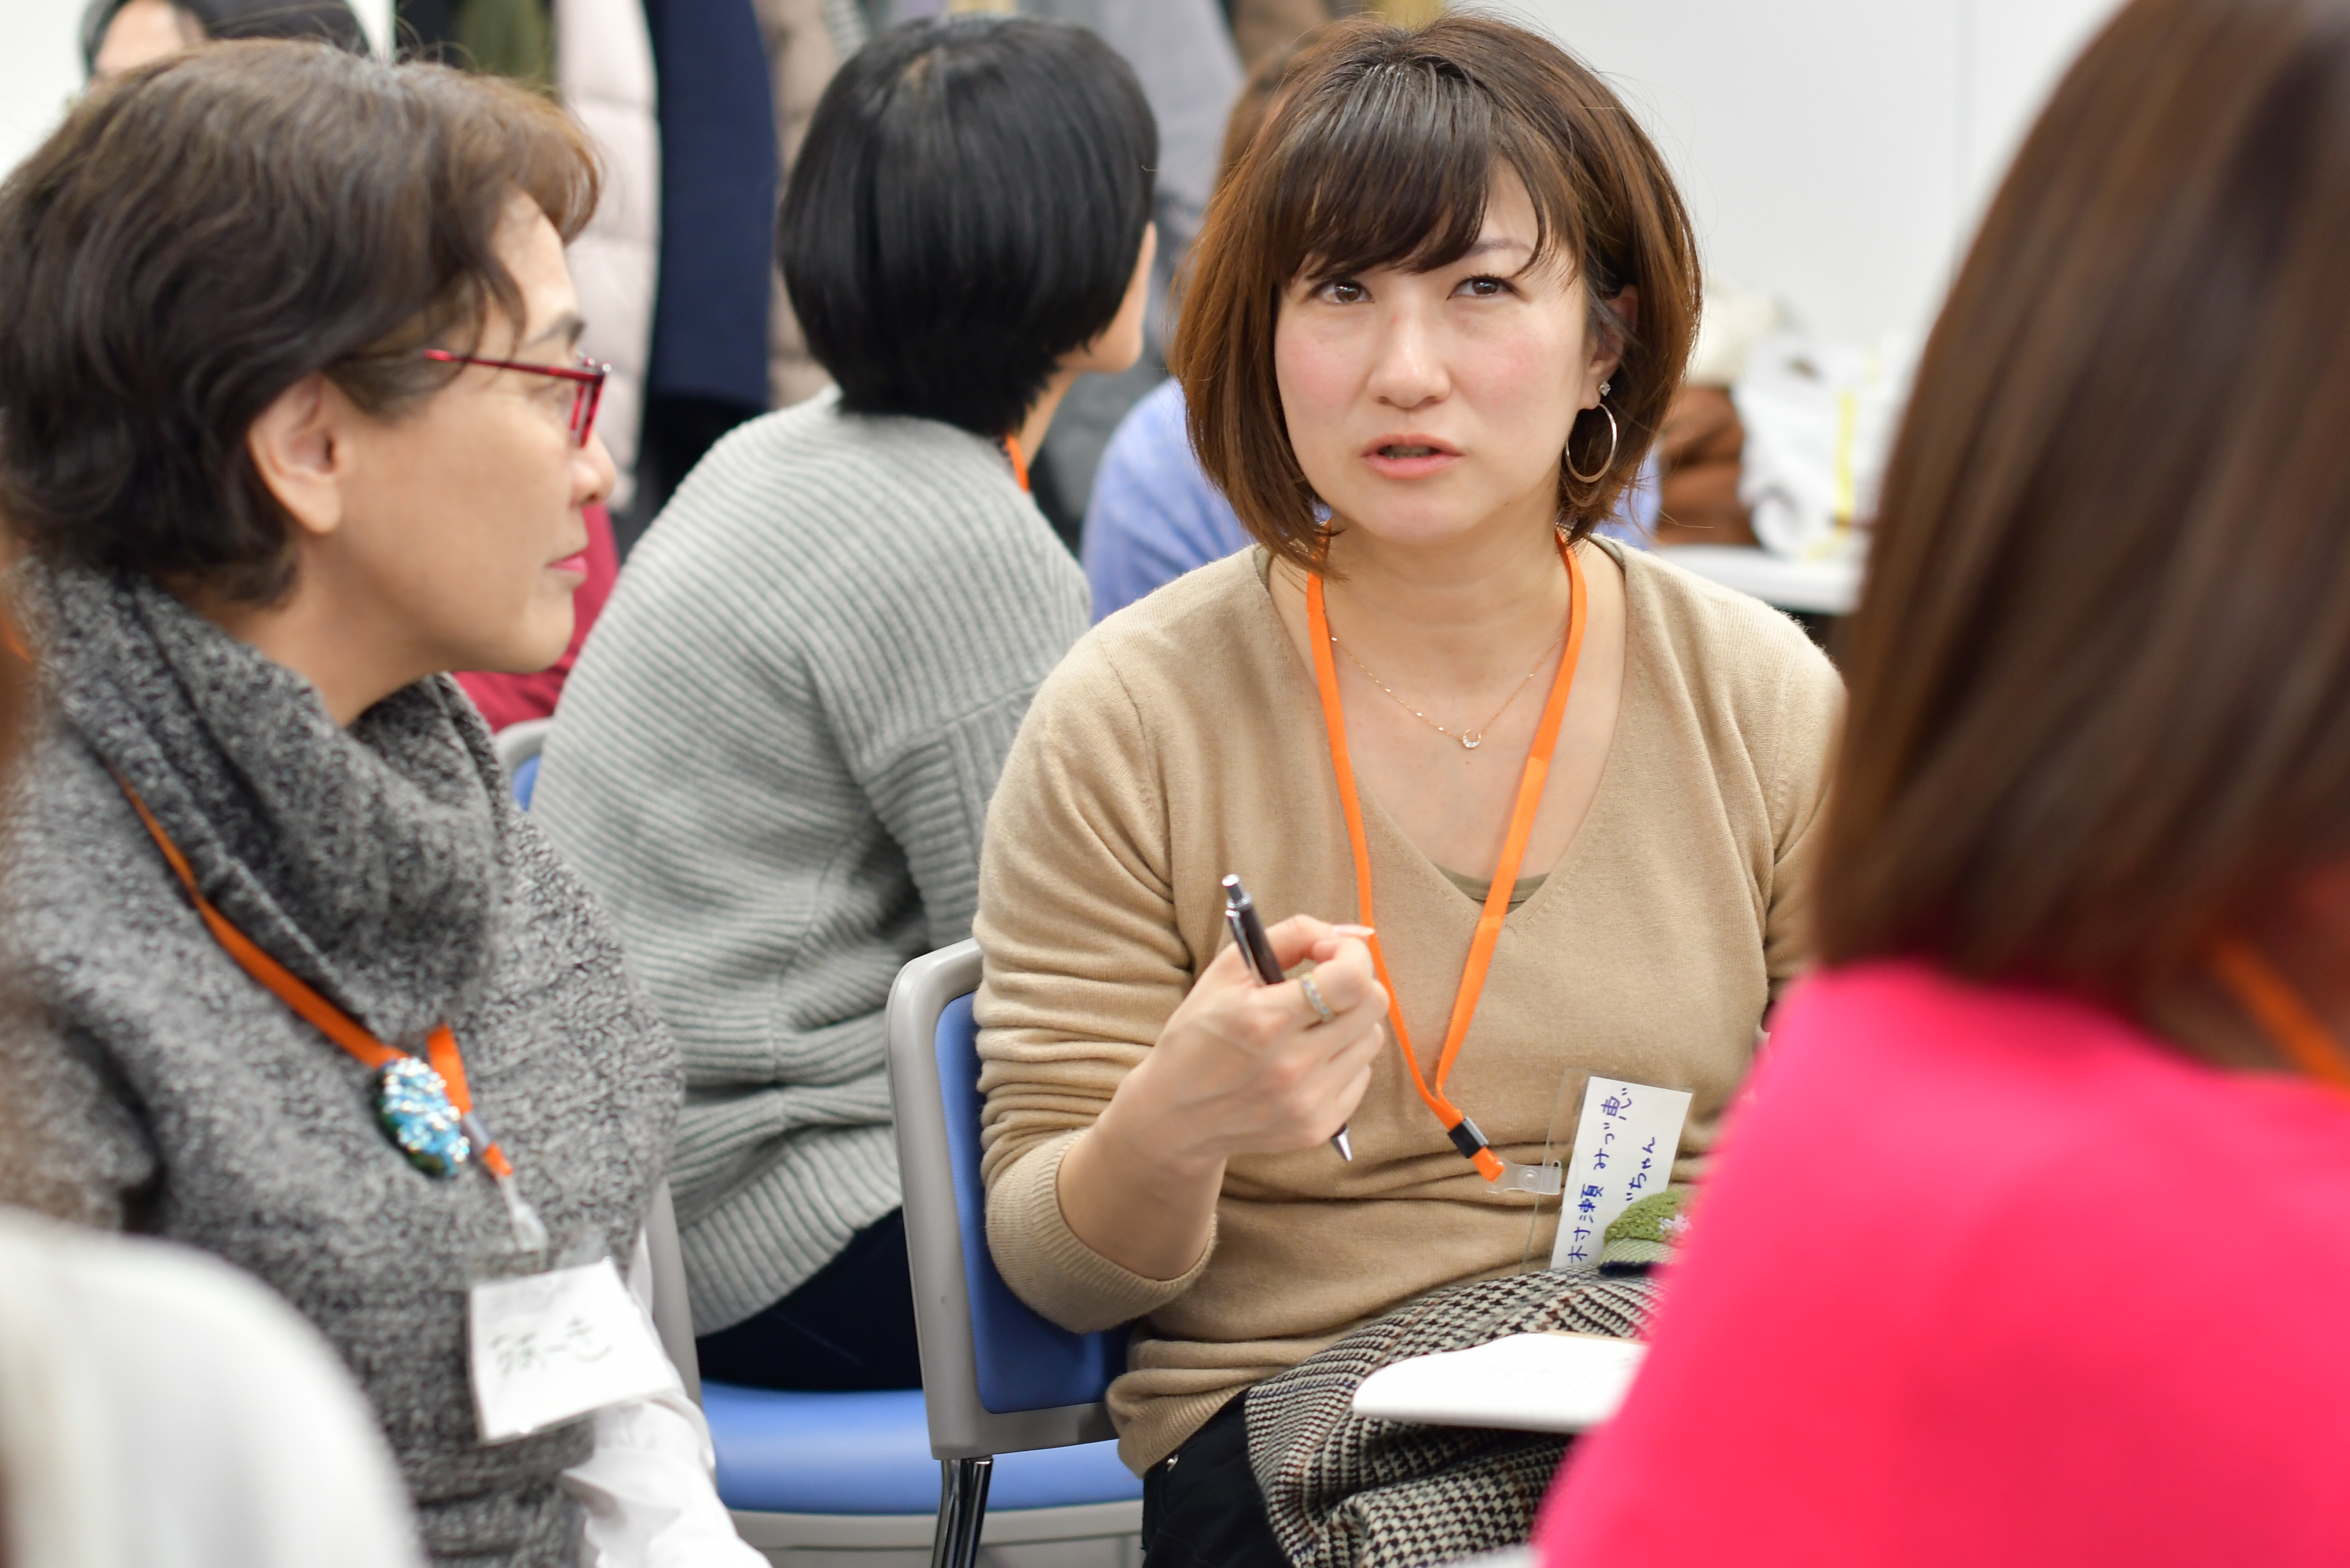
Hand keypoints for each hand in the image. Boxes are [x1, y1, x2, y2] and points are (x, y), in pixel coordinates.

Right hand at [1057, 915, 1390, 1281]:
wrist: (1173, 1116)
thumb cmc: (1198, 1035)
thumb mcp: (1227, 971)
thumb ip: (1290, 936)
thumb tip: (1348, 932)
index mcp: (1264, 1020)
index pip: (1351, 979)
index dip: (1352, 954)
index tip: (1330, 951)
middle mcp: (1291, 1066)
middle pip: (1373, 1004)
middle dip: (1355, 981)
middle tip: (1325, 982)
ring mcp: (1308, 1102)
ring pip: (1371, 1038)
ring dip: (1350, 1022)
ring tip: (1311, 1025)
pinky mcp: (1318, 1128)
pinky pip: (1361, 1075)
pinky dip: (1342, 1059)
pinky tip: (1307, 1059)